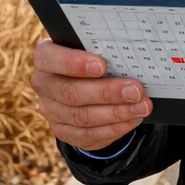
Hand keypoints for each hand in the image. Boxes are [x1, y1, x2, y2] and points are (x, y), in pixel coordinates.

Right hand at [31, 39, 152, 150]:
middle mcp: (43, 84)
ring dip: (116, 113)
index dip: (74, 63)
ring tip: (141, 107)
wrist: (88, 84)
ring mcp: (51, 110)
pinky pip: (88, 135)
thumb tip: (131, 59)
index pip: (50, 58)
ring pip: (81, 117)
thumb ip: (104, 51)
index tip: (101, 66)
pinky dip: (114, 128)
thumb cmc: (94, 59)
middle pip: (70, 92)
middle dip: (107, 93)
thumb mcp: (95, 50)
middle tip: (135, 91)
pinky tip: (132, 120)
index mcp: (45, 57)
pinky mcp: (63, 131)